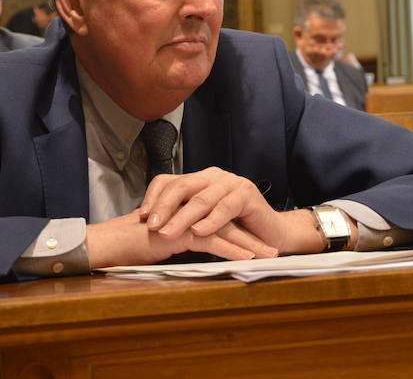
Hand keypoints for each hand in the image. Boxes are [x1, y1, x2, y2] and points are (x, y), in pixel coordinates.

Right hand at [85, 209, 274, 268]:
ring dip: (248, 243)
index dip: (238, 229)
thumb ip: (177, 238)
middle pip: (225, 219)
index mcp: (182, 209)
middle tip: (272, 248)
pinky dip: (232, 249)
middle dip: (250, 235)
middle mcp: (185, 208)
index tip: (257, 242)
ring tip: (269, 255)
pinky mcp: (178, 230)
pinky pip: (211, 239)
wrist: (108, 244)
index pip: (216, 216)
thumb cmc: (128, 244)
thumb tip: (194, 246)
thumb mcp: (159, 240)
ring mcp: (182, 217)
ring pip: (223, 228)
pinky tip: (248, 258)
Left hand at [138, 167, 324, 254]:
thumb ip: (181, 217)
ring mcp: (231, 183)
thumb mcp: (202, 222)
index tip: (142, 216)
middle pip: (182, 187)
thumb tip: (148, 224)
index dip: (154, 197)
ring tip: (168, 233)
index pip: (169, 181)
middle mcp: (213, 177)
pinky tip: (199, 232)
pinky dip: (210, 221)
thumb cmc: (234, 230)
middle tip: (151, 226)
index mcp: (199, 179)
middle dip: (164, 207)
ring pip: (201, 199)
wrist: (271, 235)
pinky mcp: (247, 195)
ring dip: (182, 218)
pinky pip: (225, 208)